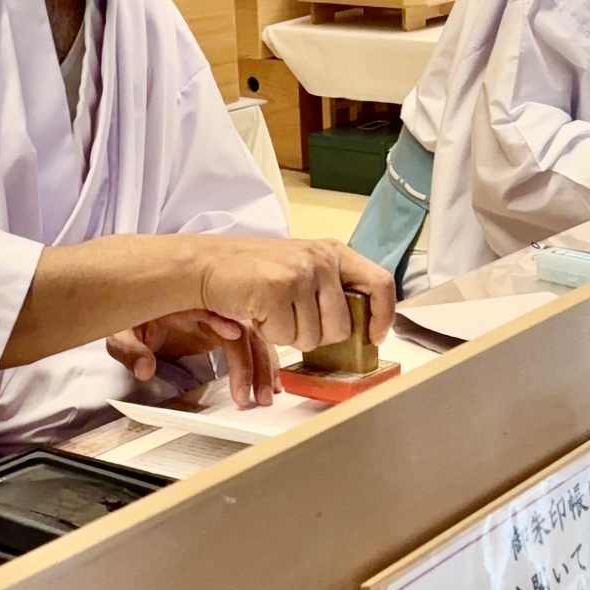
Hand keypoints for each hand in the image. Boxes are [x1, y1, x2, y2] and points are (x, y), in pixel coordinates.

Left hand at [107, 310, 278, 407]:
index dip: (221, 320)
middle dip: (251, 360)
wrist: (141, 311)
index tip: (232, 336)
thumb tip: (145, 369)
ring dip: (264, 366)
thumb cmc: (133, 320)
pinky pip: (255, 344)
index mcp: (184, 302)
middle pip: (241, 327)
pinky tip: (271, 382)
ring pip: (255, 337)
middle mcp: (211, 307)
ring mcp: (224, 318)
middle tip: (252, 394)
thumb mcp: (122, 333)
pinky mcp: (230, 331)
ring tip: (265, 395)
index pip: (208, 307)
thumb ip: (130, 350)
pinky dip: (265, 362)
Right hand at [187, 235, 395, 353]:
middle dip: (318, 337)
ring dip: (290, 336)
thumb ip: (333, 290)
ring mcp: (300, 273)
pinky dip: (270, 334)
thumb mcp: (303, 270)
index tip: (373, 336)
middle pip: (343, 326)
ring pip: (313, 337)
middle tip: (292, 321)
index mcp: (333, 252)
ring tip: (272, 313)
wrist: (206, 266)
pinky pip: (286, 337)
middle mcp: (321, 259)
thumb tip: (364, 326)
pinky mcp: (277, 290)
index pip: (381, 284)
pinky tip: (258, 313)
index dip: (383, 316)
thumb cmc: (253, 273)